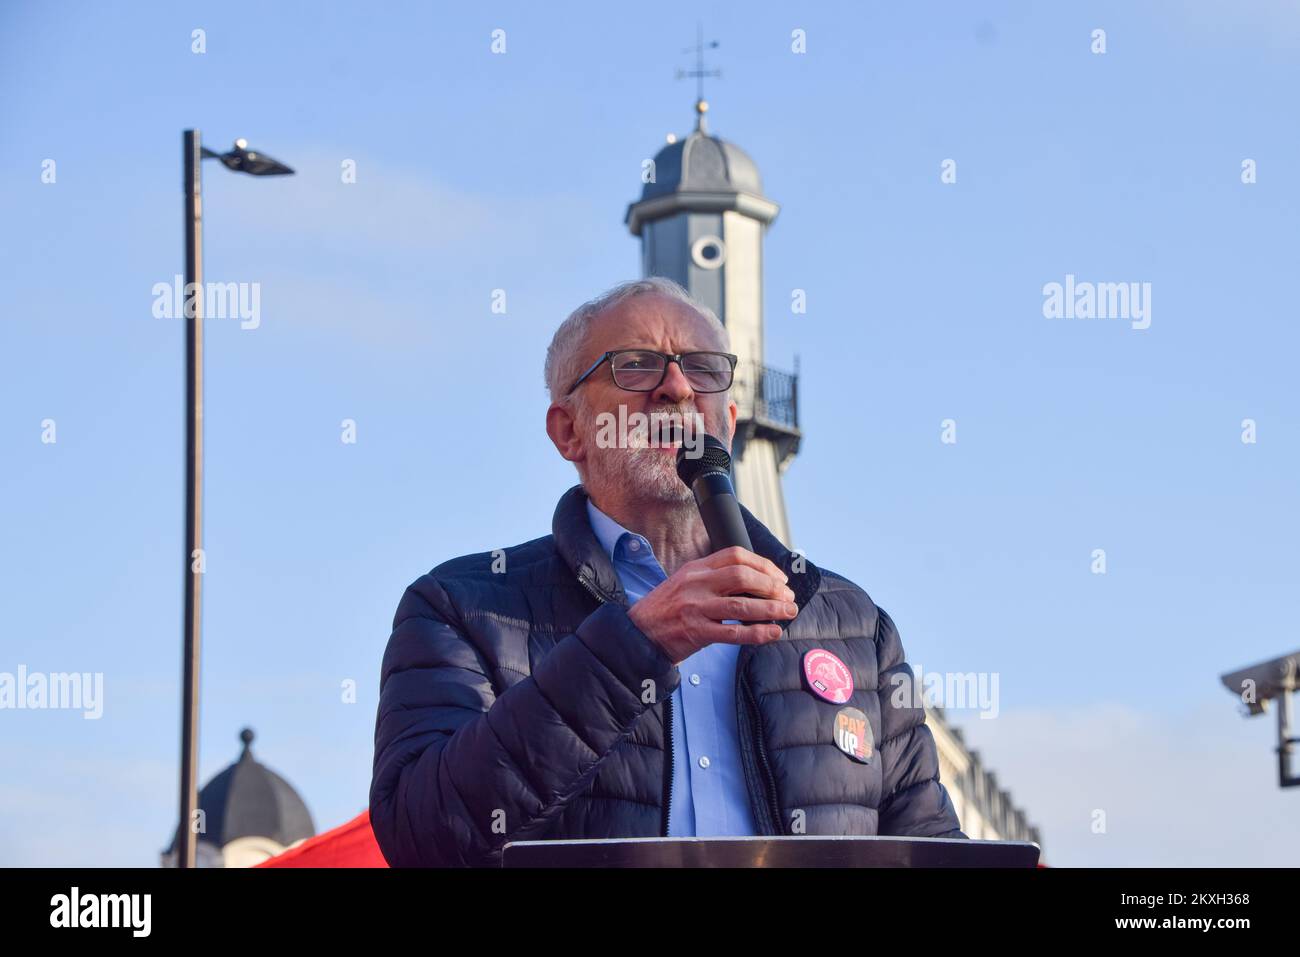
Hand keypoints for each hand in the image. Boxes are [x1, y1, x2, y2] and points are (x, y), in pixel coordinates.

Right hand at [627, 546, 798, 665]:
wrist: (637, 633)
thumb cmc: (665, 610)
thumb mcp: (684, 583)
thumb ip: (713, 579)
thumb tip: (753, 582)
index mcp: (695, 568)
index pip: (734, 555)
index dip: (763, 564)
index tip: (778, 578)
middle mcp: (696, 584)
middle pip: (742, 575)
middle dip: (771, 585)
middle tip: (787, 596)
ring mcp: (696, 608)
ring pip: (742, 604)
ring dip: (771, 609)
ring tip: (788, 612)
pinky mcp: (696, 632)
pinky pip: (734, 632)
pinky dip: (757, 633)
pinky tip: (772, 633)